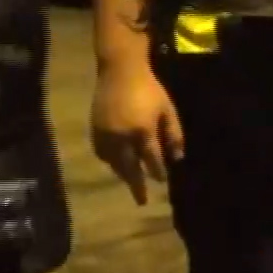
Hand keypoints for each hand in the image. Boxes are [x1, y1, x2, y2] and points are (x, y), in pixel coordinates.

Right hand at [90, 63, 182, 205]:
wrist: (120, 70)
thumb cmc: (149, 88)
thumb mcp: (168, 110)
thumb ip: (174, 135)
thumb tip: (178, 158)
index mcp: (143, 132)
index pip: (152, 160)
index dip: (158, 173)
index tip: (162, 181)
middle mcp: (122, 137)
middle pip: (130, 168)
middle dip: (137, 186)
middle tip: (142, 202)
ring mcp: (106, 134)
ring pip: (114, 163)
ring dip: (123, 174)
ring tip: (130, 181)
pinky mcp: (94, 129)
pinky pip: (101, 152)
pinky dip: (109, 161)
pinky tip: (116, 163)